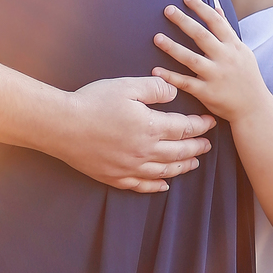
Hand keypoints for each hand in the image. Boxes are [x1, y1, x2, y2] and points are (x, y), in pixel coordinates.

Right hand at [58, 76, 214, 192]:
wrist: (62, 126)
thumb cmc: (93, 102)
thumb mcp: (126, 86)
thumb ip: (155, 89)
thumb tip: (174, 92)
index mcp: (150, 127)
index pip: (184, 128)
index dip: (200, 125)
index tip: (209, 122)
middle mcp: (145, 152)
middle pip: (179, 152)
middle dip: (197, 147)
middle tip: (207, 144)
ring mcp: (130, 168)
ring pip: (165, 171)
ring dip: (183, 167)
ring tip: (193, 163)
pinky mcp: (115, 177)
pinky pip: (141, 186)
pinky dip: (156, 186)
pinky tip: (164, 185)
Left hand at [152, 0, 272, 125]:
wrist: (254, 108)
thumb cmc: (246, 76)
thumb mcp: (242, 50)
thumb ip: (226, 30)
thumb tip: (216, 8)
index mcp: (233, 46)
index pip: (216, 22)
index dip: (201, 8)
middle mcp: (225, 58)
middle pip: (201, 36)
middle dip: (184, 21)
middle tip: (167, 9)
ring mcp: (215, 76)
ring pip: (191, 59)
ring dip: (172, 47)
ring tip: (156, 37)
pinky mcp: (207, 93)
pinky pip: (185, 83)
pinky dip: (170, 77)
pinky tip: (155, 70)